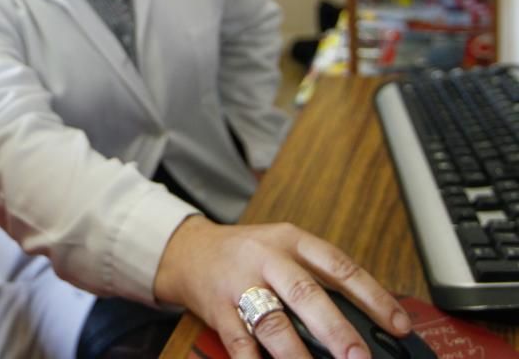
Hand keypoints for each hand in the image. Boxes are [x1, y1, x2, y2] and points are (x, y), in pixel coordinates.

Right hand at [153, 216, 412, 358]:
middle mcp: (265, 259)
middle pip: (304, 293)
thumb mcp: (283, 249)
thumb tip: (365, 322)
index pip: (338, 265)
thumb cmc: (246, 254)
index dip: (372, 296)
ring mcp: (239, 285)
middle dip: (335, 329)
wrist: (188, 250)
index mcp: (290, 241)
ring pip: (271, 322)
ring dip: (297, 354)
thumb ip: (317, 278)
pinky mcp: (218, 310)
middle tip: (359, 357)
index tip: (399, 325)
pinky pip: (238, 342)